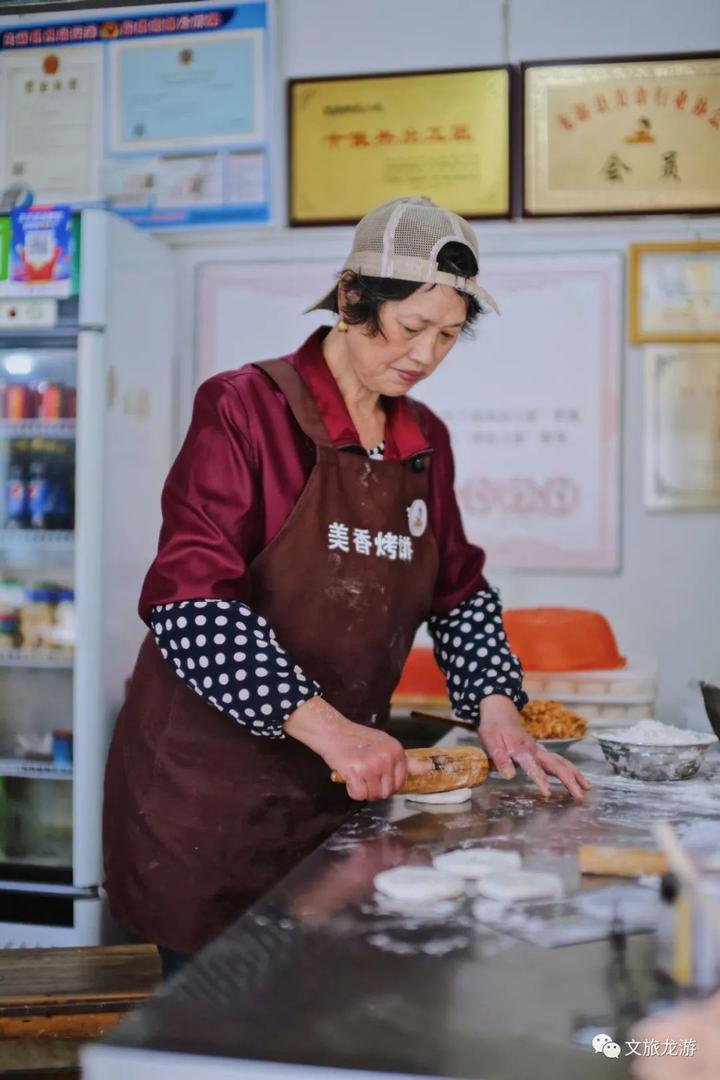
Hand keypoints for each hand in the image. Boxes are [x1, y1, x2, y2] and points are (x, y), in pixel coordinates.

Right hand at [283, 696, 430, 800]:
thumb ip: (407, 761)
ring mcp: (372, 764)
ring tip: (357, 776)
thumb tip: (428, 769)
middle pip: (387, 792)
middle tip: (365, 776)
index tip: (378, 777)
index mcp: (396, 751)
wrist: (334, 731)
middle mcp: (387, 757)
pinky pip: (359, 795)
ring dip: (363, 790)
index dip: (388, 784)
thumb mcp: (386, 745)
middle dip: (375, 789)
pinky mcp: (356, 771)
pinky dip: (352, 791)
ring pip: (373, 795)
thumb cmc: (359, 740)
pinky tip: (349, 778)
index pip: (401, 782)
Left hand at [477, 695, 590, 800]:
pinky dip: (571, 770)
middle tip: (580, 795)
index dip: (540, 780)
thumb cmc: (494, 729)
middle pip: (556, 764)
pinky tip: (579, 779)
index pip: (533, 767)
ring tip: (587, 788)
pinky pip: (559, 761)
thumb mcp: (490, 742)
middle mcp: (535, 750)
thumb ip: (500, 759)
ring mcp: (540, 751)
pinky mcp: (542, 752)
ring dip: (575, 775)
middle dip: (569, 780)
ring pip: (561, 762)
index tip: (547, 793)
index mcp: (521, 749)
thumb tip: (509, 775)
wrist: (500, 714)